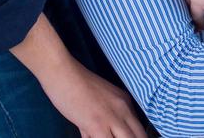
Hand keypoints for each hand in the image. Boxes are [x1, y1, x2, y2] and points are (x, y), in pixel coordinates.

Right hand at [11, 15, 143, 137]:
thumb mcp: (94, 104)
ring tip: (104, 136)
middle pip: (140, 136)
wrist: (62, 72)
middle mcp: (124, 108)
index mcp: (125, 101)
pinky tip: (91, 137)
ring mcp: (112, 117)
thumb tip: (94, 135)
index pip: (139, 129)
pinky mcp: (98, 125)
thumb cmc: (72, 85)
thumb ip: (98, 123)